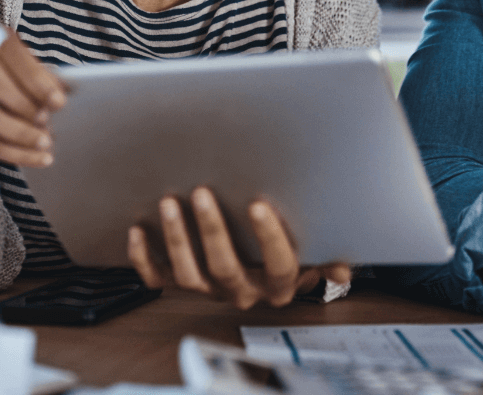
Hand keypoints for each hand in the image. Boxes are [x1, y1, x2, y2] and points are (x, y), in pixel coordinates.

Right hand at [0, 21, 66, 167]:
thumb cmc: (8, 88)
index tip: (59, 101)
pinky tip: (37, 158)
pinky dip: (13, 152)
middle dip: (19, 99)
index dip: (33, 74)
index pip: (6, 46)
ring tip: (45, 143)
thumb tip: (70, 90)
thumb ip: (44, 79)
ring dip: (17, 130)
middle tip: (47, 120)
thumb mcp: (26, 77)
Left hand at [127, 186, 351, 308]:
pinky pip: (158, 279)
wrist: (266, 273)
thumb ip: (330, 253)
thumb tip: (344, 264)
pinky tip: (138, 230)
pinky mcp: (181, 283)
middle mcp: (242, 290)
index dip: (269, 238)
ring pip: (189, 275)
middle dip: (211, 231)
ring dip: (177, 239)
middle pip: (225, 269)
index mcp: (278, 283)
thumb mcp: (317, 251)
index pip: (278, 266)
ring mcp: (209, 288)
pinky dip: (143, 259)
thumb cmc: (290, 250)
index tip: (259, 205)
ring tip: (169, 203)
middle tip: (202, 193)